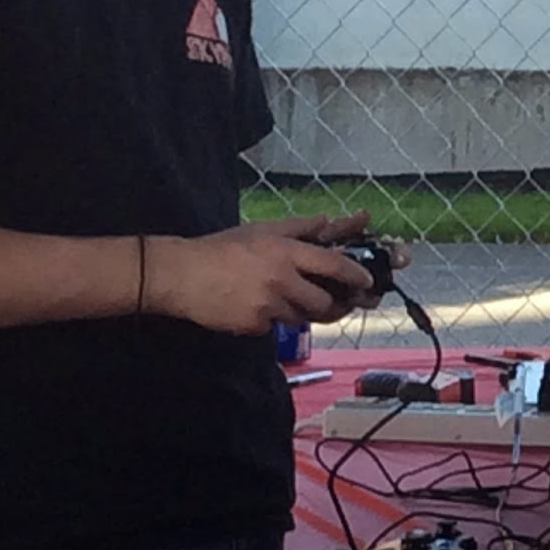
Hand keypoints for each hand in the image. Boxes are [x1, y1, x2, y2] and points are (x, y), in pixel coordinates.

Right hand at [147, 211, 379, 332]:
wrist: (181, 275)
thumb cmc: (222, 248)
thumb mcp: (262, 230)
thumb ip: (298, 228)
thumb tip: (327, 221)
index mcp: (285, 253)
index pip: (334, 266)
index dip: (356, 275)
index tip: (367, 281)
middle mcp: (281, 280)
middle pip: (324, 302)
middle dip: (333, 304)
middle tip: (337, 302)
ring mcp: (268, 307)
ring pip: (300, 317)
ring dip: (300, 311)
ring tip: (286, 299)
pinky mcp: (254, 327)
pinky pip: (274, 328)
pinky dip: (271, 320)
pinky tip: (255, 307)